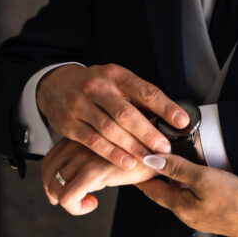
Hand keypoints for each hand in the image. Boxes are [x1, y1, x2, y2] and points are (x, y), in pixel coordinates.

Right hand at [37, 63, 188, 168]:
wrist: (55, 85)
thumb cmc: (96, 86)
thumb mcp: (117, 81)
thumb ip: (138, 97)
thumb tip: (170, 118)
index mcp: (116, 75)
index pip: (145, 91)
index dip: (165, 107)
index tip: (182, 121)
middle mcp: (97, 88)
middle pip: (126, 113)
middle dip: (148, 133)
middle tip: (165, 148)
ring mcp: (81, 105)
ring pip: (110, 130)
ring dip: (132, 147)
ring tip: (149, 158)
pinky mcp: (69, 124)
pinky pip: (93, 141)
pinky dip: (112, 154)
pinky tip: (127, 162)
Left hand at [42, 138, 159, 214]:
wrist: (163, 150)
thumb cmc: (142, 151)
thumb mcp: (114, 149)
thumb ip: (96, 155)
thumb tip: (82, 176)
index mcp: (82, 136)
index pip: (51, 158)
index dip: (52, 178)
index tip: (64, 189)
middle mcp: (79, 143)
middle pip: (48, 171)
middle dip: (54, 191)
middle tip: (71, 200)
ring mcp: (85, 156)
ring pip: (55, 186)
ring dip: (67, 201)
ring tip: (87, 202)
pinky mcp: (93, 171)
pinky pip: (68, 197)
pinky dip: (75, 207)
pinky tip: (92, 204)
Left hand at [137, 154, 237, 236]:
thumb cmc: (235, 200)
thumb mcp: (202, 177)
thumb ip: (176, 168)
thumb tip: (151, 160)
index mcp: (180, 207)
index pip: (152, 191)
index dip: (142, 177)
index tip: (133, 165)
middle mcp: (188, 215)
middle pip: (165, 194)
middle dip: (157, 179)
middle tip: (151, 161)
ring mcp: (203, 217)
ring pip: (182, 197)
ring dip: (176, 182)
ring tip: (174, 165)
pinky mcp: (217, 216)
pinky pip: (197, 199)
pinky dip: (192, 187)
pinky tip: (201, 178)